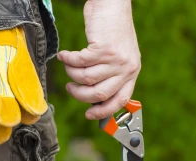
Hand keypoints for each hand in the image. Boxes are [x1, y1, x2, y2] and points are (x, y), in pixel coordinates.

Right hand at [57, 0, 140, 119]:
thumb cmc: (111, 29)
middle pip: (99, 94)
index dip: (103, 111)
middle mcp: (127, 68)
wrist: (112, 5)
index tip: (89, 115)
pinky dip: (68, 59)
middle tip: (70, 88)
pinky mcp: (104, 49)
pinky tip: (64, 55)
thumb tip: (92, 95)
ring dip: (71, 73)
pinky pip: (79, 62)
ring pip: (86, 78)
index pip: (120, 100)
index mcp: (131, 72)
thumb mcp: (117, 56)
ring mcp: (116, 59)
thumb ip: (110, 74)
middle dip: (80, 94)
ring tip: (67, 65)